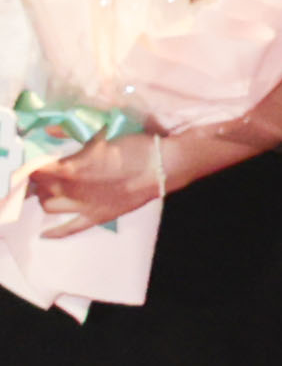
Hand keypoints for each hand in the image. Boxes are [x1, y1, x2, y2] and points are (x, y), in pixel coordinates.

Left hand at [27, 131, 167, 229]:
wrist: (163, 166)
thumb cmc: (134, 145)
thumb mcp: (101, 133)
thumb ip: (71, 132)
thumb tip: (49, 131)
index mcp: (71, 167)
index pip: (37, 168)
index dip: (33, 162)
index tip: (35, 156)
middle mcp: (71, 190)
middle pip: (40, 186)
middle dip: (38, 178)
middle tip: (44, 170)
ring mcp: (83, 206)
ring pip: (48, 206)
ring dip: (44, 196)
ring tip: (49, 189)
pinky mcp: (96, 217)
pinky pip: (70, 228)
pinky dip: (55, 232)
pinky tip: (45, 233)